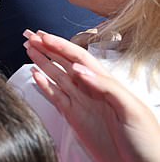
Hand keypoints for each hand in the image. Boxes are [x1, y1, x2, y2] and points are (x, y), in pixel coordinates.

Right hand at [25, 30, 159, 161]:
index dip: (60, 45)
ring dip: (42, 61)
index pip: (78, 58)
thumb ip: (106, 87)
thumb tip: (78, 70)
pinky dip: (43, 85)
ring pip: (57, 76)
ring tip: (29, 48)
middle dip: (47, 48)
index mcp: (105, 83)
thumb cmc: (147, 141)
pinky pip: (55, 97)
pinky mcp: (74, 118)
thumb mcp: (131, 109)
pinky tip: (35, 75)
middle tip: (30, 36)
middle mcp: (91, 90)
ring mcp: (81, 103)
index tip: (43, 37)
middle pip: (64, 63)